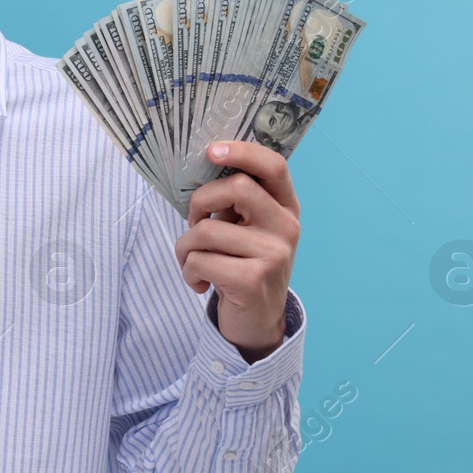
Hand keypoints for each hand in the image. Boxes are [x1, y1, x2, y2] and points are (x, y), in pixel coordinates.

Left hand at [174, 140, 300, 360]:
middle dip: (200, 202)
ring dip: (186, 247)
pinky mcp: (252, 279)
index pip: (273, 166)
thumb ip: (234, 201)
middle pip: (237, 188)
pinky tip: (201, 283)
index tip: (211, 151)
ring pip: (206, 230)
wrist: (257, 321)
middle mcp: (286, 227)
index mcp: (285, 207)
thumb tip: (202, 164)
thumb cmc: (242, 265)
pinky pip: (199, 260)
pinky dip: (188, 271)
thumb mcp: (246, 229)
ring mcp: (273, 254)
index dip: (242, 151)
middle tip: (194, 222)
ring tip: (193, 262)